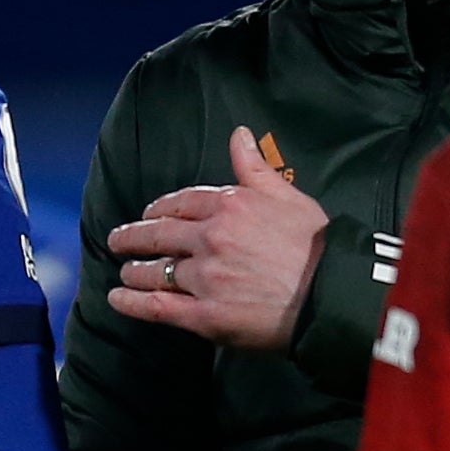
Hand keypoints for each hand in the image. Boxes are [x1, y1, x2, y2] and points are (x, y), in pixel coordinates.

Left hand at [107, 126, 328, 350]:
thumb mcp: (288, 196)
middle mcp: (211, 238)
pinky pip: (158, 307)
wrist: (332, 296)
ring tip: (124, 272)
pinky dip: (132, 303)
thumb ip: (255, 168)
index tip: (149, 214)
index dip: (160, 209)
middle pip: (159, 235)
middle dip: (133, 236)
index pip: (181, 203)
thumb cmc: (318, 246)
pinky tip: (117, 299)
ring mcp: (206, 278)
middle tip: (117, 239)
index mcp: (229, 206)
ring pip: (156, 271)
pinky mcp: (205, 316)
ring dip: (134, 270)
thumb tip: (238, 134)